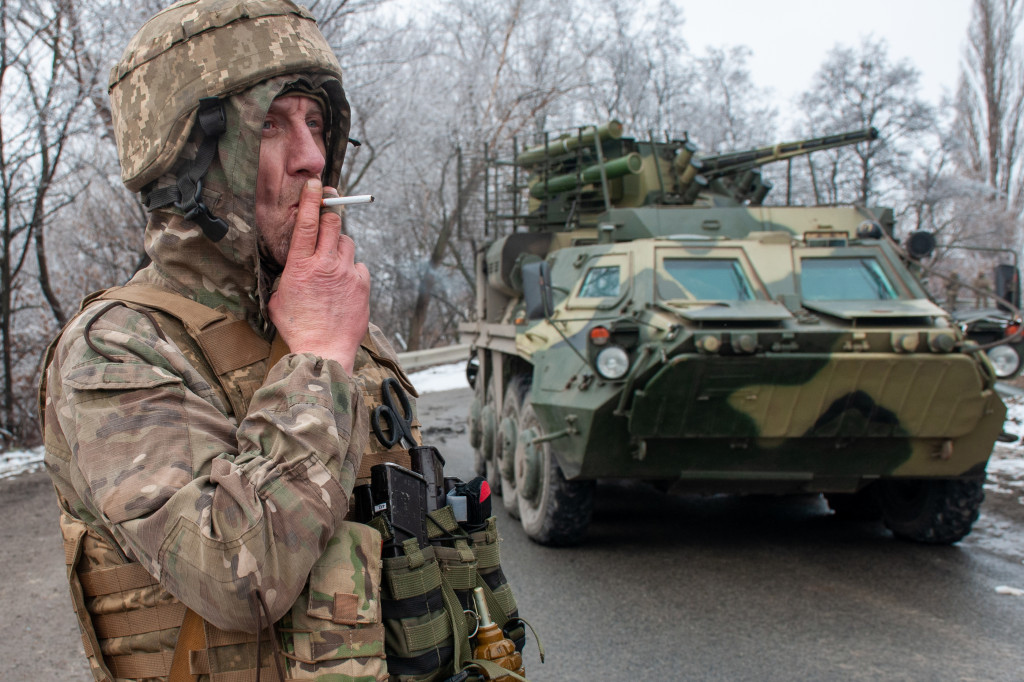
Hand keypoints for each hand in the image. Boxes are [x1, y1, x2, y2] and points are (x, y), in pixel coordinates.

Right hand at [268, 178, 369, 373]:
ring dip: (340, 248)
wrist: (323, 351)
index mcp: (301, 266)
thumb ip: (287, 276)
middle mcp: (325, 265)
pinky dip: (352, 270)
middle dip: (331, 217)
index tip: (316, 184)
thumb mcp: (280, 298)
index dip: (313, 199)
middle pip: (334, 224)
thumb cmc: (298, 328)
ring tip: (333, 266)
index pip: (308, 222)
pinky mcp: (363, 285)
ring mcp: (347, 274)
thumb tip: (292, 269)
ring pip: (348, 243)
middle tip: (327, 221)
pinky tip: (344, 285)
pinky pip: (359, 266)